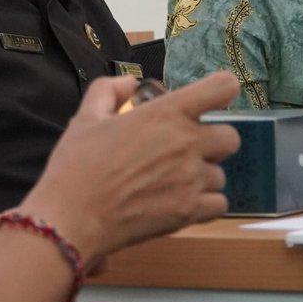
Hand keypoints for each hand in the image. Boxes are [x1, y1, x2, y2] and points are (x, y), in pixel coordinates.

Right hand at [21, 72, 240, 260]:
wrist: (72, 217)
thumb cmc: (77, 166)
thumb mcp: (86, 116)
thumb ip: (110, 90)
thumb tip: (131, 84)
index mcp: (166, 113)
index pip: (222, 87)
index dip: (222, 89)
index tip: (212, 99)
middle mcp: (187, 143)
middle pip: (231, 137)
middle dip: (213, 142)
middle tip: (187, 150)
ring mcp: (192, 179)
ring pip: (221, 175)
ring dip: (203, 177)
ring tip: (173, 182)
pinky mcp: (191, 211)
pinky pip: (219, 204)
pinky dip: (204, 205)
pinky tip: (180, 203)